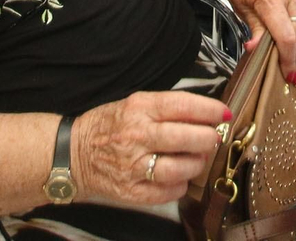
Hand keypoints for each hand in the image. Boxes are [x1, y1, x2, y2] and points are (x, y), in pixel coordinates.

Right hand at [73, 91, 229, 204]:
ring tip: (197, 158)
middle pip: (185, 137)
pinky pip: (167, 192)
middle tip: (212, 138)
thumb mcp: (133, 103)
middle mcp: (137, 136)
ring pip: (179, 168)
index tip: (223, 114)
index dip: (209, 110)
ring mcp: (133, 166)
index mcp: (139, 109)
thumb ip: (166, 108)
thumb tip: (204, 114)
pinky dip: (179, 186)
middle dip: (207, 138)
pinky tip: (178, 177)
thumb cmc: (108, 126)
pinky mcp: (131, 190)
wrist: (72, 153)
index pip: (182, 106)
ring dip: (196, 164)